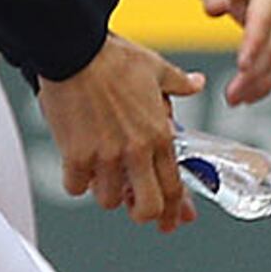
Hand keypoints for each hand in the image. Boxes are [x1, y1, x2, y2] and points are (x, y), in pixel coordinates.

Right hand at [36, 34, 204, 230]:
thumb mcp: (155, 69)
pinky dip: (76, 181)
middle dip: (142, 213)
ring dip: (105, 191)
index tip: (173, 221)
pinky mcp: (75, 154)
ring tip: (102, 175)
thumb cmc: (113, 58)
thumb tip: (197, 83)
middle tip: (133, 206)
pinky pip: (76, 186)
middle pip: (147, 207)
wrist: (74, 50)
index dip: (176, 211)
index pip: (174, 187)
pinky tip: (78, 168)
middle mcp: (135, 150)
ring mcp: (105, 156)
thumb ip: (179, 83)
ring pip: (107, 200)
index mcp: (159, 134)